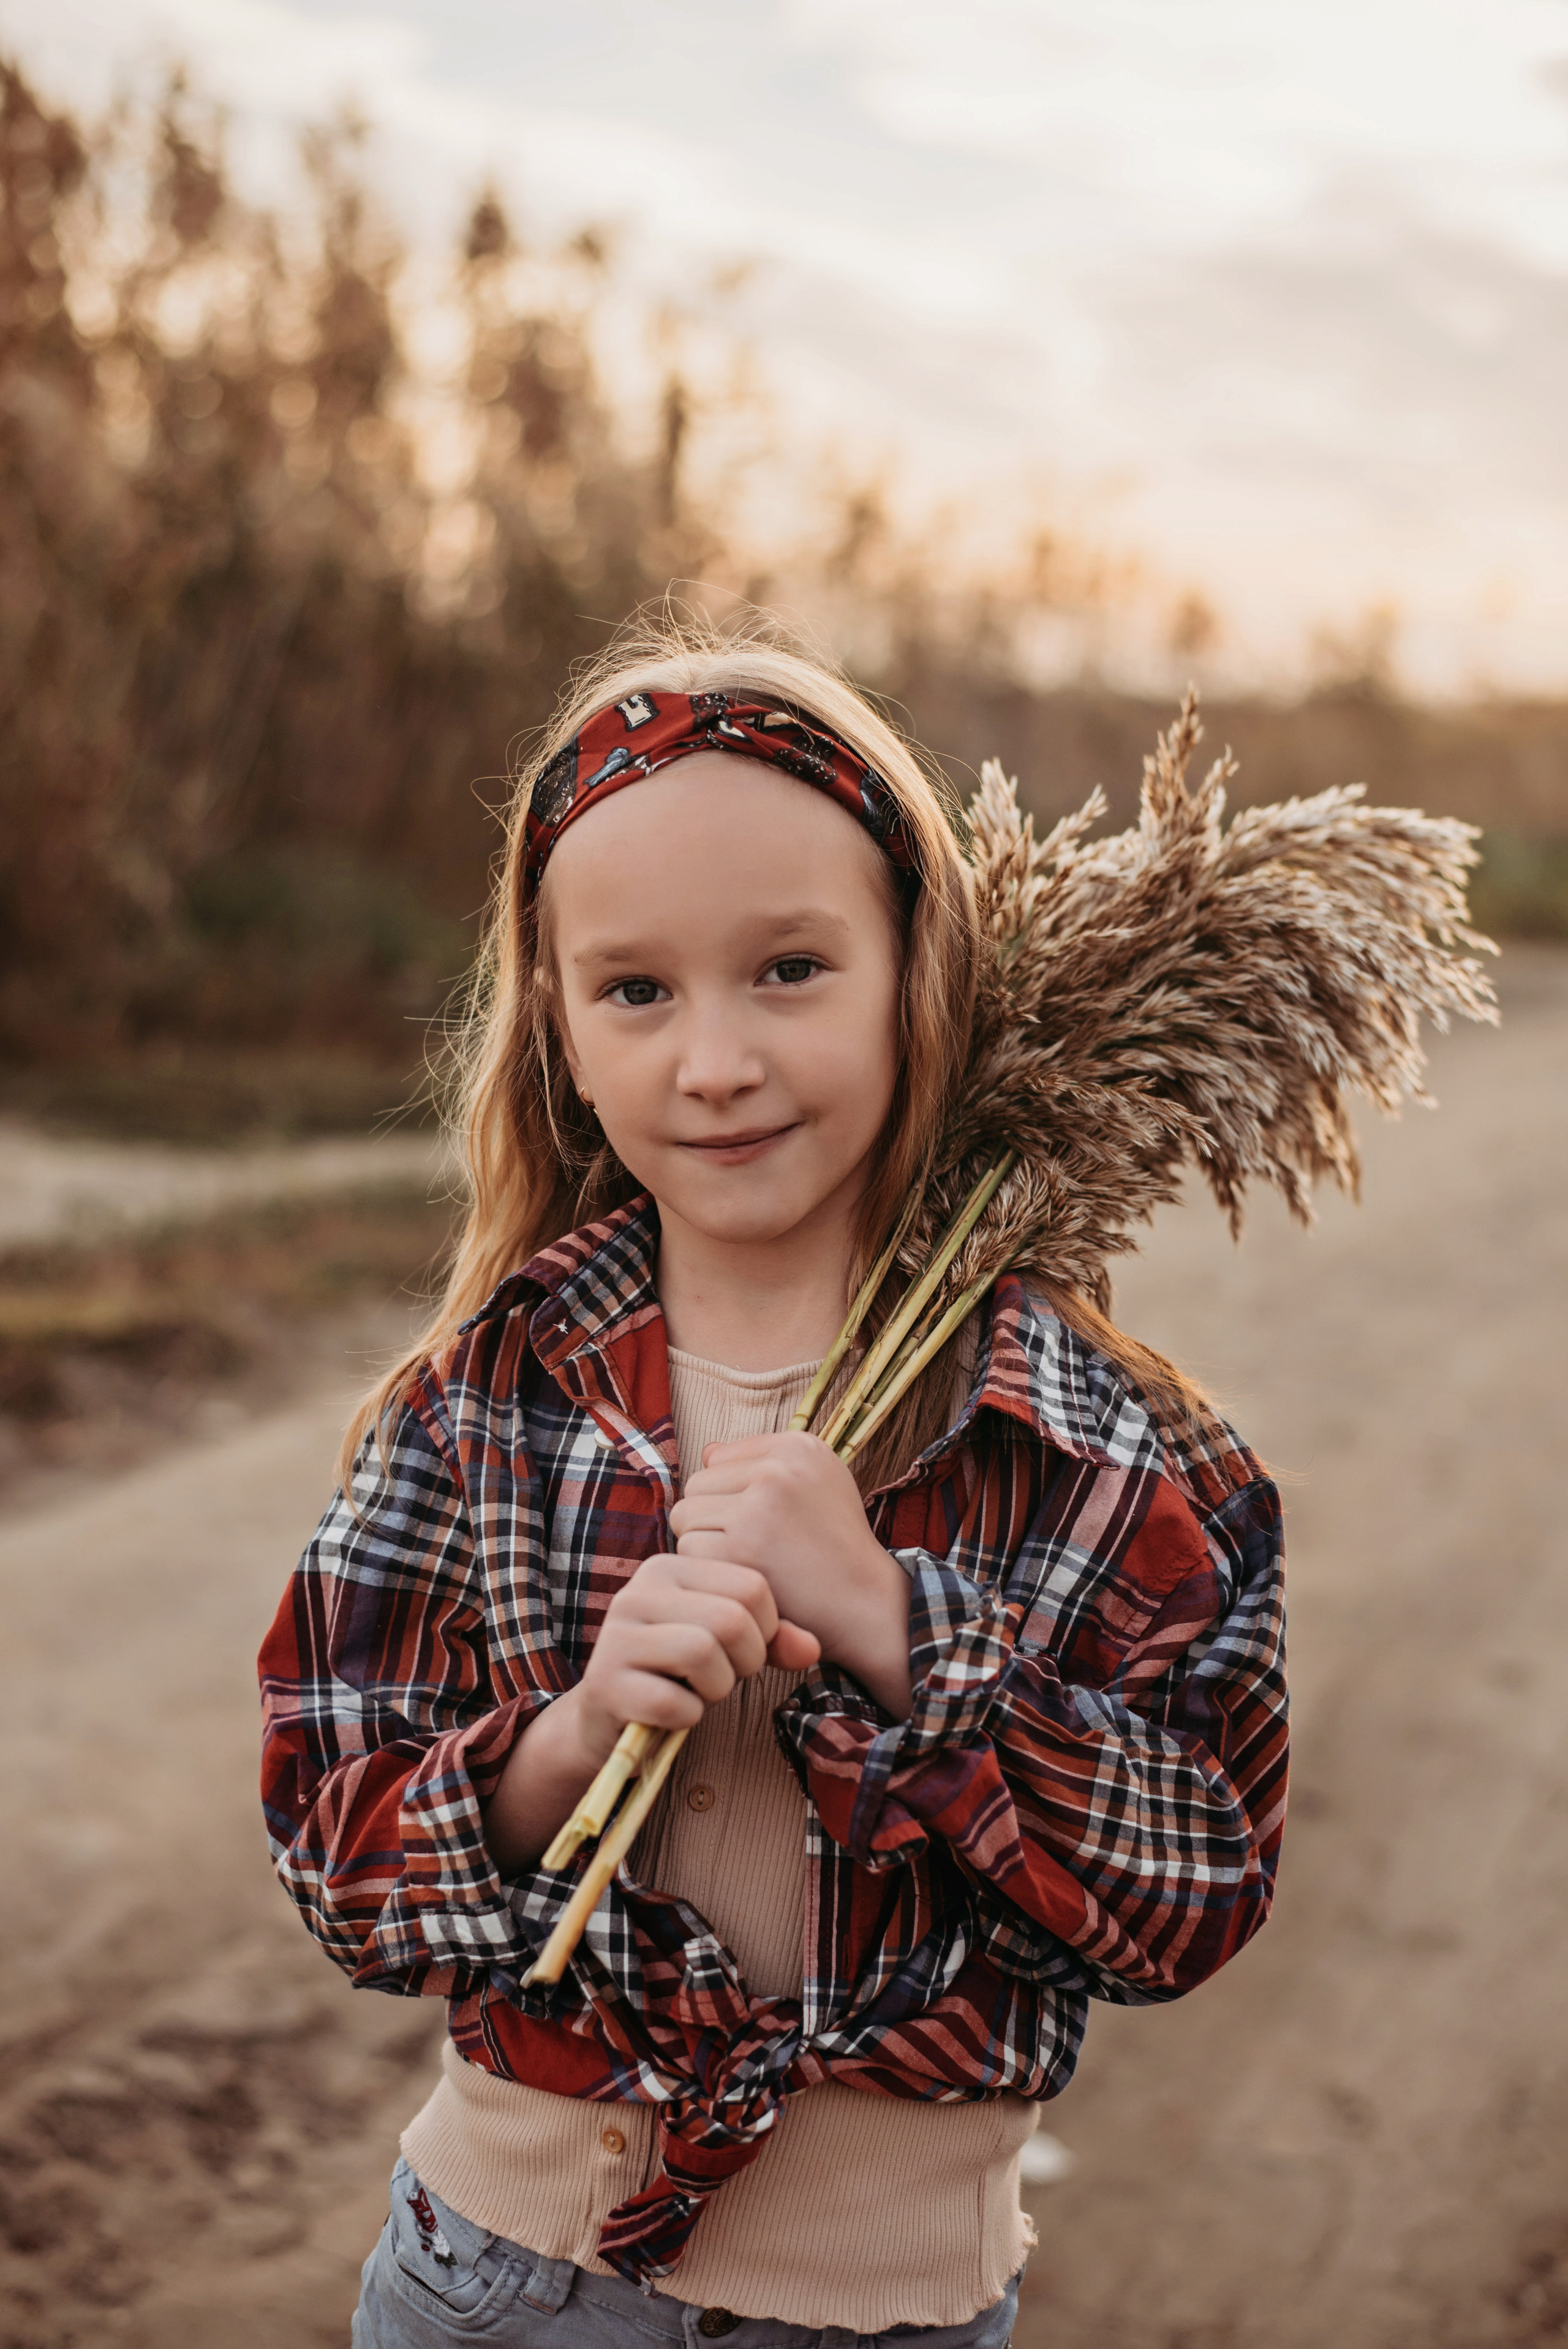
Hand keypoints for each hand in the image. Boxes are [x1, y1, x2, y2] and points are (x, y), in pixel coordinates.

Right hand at [571, 1549, 820, 1762]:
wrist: (609, 1721)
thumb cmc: (677, 1674)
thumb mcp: (728, 1647)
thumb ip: (773, 1639)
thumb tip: (812, 1649)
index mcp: (669, 1567)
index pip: (752, 1587)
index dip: (766, 1631)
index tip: (740, 1650)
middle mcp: (638, 1591)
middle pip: (731, 1620)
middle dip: (743, 1663)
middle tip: (720, 1676)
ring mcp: (615, 1636)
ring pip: (702, 1653)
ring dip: (715, 1689)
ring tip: (696, 1691)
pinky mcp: (605, 1683)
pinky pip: (673, 1702)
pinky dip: (686, 1717)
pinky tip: (671, 1714)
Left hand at [669, 1432, 912, 1717]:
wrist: (866, 1603)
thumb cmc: (835, 1547)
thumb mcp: (818, 1483)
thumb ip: (763, 1463)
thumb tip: (707, 1452)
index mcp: (798, 1446)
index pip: (718, 1458)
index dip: (730, 1496)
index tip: (763, 1522)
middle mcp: (779, 1468)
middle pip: (697, 1485)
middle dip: (712, 1519)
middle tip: (752, 1547)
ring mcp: (759, 1505)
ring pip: (685, 1516)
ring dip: (705, 1545)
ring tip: (748, 1561)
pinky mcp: (742, 1546)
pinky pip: (688, 1549)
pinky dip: (708, 1570)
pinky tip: (742, 1578)